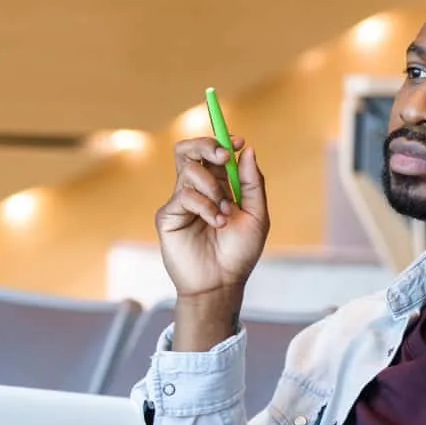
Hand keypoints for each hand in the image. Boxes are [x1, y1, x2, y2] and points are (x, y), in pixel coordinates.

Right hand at [156, 136, 270, 298]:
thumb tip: (248, 150)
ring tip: (224, 213)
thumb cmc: (240, 253)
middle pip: (190, 151)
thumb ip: (252, 183)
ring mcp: (181, 201)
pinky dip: (205, 206)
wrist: (221, 283)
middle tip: (223, 156)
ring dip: (212, 187)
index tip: (238, 143)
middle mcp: (198, 190)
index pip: (213, 154)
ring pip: (189, 169)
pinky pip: (184, 194)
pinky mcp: (168, 214)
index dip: (222, 142)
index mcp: (219, 187)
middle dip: (207, 145)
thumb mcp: (256, 216)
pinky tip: (215, 222)